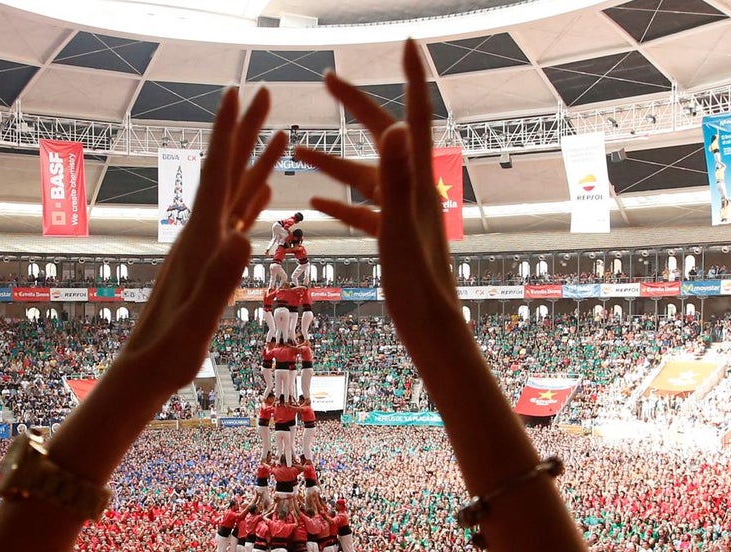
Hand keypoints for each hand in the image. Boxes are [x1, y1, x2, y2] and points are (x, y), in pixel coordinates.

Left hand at [105, 88, 285, 399]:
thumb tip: (245, 236)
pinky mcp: (211, 265)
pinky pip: (236, 220)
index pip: (217, 173)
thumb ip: (221, 279)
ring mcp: (206, 249)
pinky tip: (265, 192)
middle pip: (227, 171)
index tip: (240, 92)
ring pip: (235, 192)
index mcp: (201, 240)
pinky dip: (253, 199)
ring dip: (255, 160)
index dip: (229, 132)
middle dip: (246, 130)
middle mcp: (201, 235)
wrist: (145, 372)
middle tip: (266, 93)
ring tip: (280, 134)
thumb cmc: (170, 352)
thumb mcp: (199, 319)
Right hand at [295, 40, 460, 376]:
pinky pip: (366, 213)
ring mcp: (404, 215)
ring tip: (298, 151)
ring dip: (333, 163)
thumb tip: (393, 127)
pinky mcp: (395, 239)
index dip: (410, 77)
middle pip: (384, 137)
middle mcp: (415, 191)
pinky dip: (343, 204)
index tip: (405, 42)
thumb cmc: (418, 286)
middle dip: (356, 107)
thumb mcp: (399, 229)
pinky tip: (320, 206)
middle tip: (328, 80)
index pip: (414, 117)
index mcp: (419, 182)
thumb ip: (396, 177)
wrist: (432, 330)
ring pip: (366, 178)